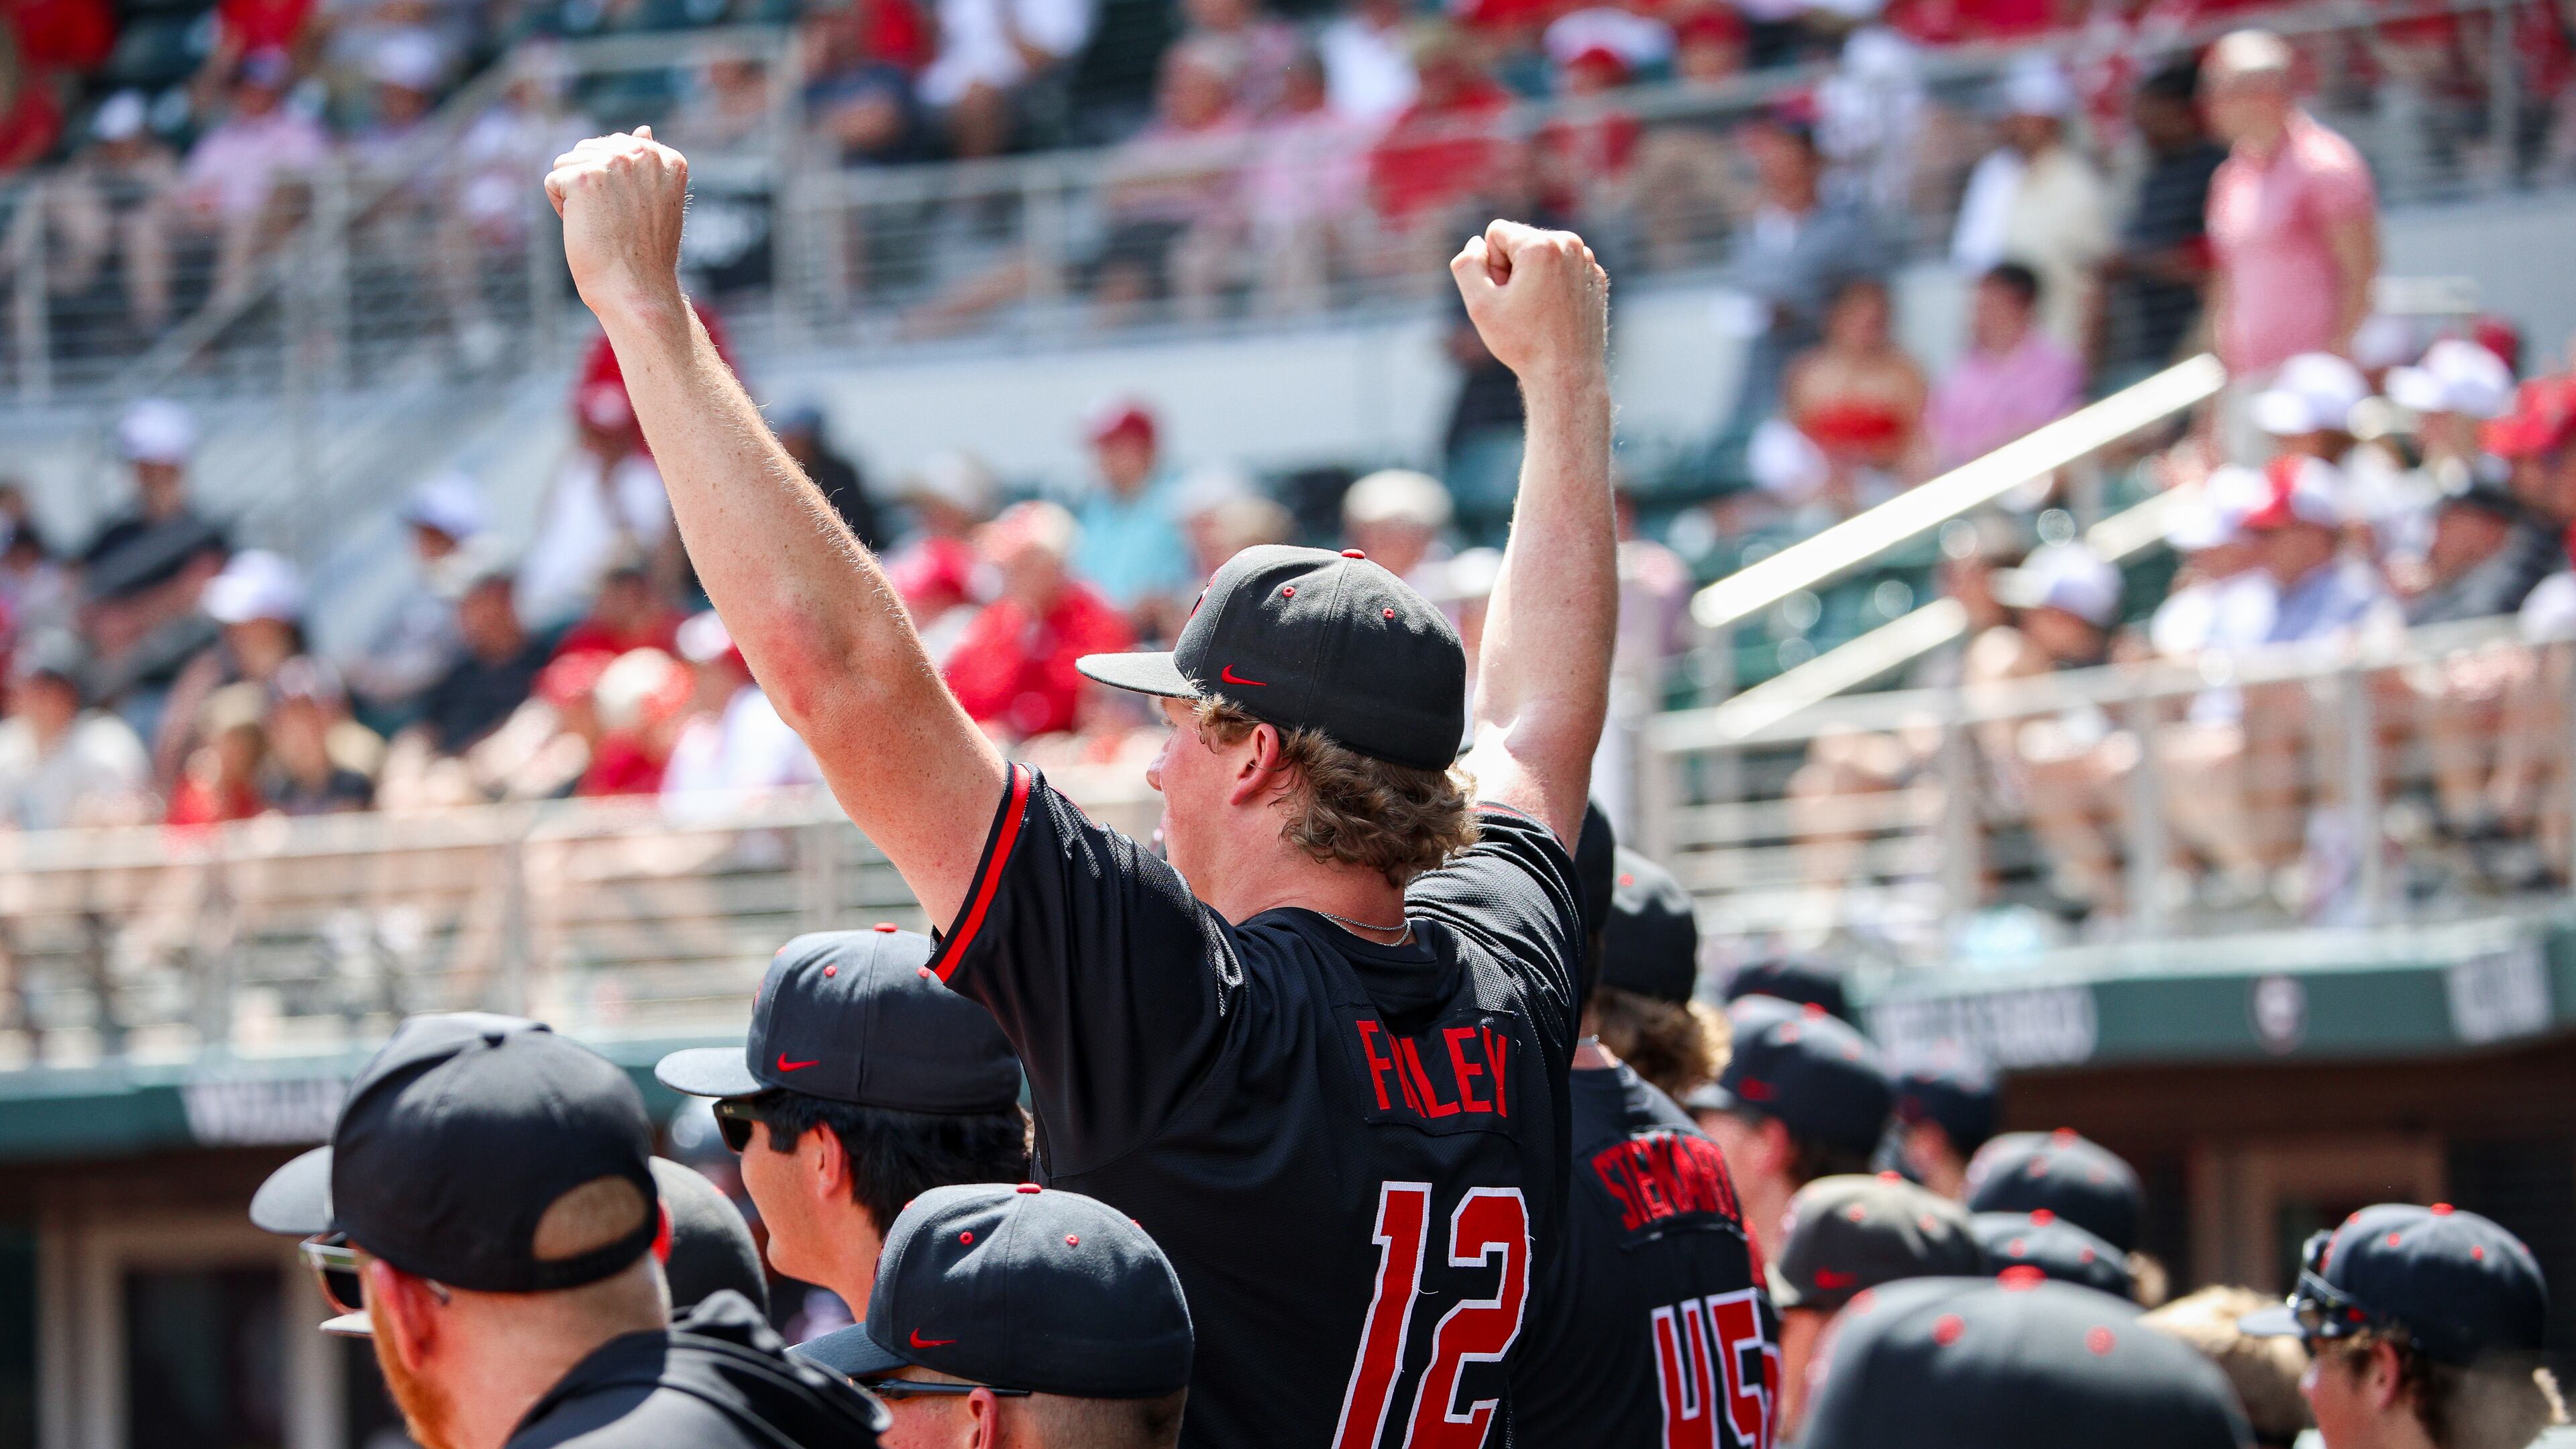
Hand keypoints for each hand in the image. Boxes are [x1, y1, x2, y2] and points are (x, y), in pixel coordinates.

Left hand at [546, 127, 688, 321]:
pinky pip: (552, 182)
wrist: (638, 291)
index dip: (614, 186)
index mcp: (668, 158)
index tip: (633, 215)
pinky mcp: (583, 178)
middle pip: (588, 152)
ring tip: (601, 225)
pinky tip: (585, 229)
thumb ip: (647, 164)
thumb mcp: (656, 202)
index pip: (616, 150)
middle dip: (591, 187)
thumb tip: (643, 130)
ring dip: (574, 198)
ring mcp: (613, 163)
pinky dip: (561, 209)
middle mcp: (643, 153)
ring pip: (567, 165)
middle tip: (616, 223)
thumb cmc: (646, 255)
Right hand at [1448, 219, 1608, 385]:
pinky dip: (1554, 286)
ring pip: (1542, 255)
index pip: (1496, 233)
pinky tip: (1555, 314)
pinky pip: (1562, 269)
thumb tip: (1476, 243)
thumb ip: (1467, 265)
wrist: (1567, 375)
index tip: (1504, 294)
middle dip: (1512, 268)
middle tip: (1519, 306)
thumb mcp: (1480, 305)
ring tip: (1537, 311)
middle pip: (1520, 241)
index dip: (1491, 265)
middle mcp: (1570, 244)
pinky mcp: (1595, 278)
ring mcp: (1587, 261)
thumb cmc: (1523, 342)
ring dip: (1532, 277)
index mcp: (1541, 245)